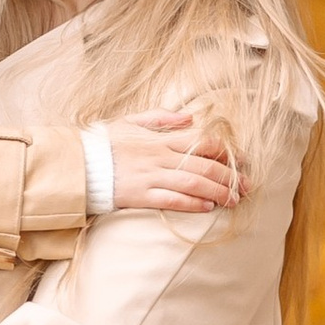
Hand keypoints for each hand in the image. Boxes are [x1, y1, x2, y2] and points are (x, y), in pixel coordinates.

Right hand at [105, 112, 243, 213]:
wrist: (77, 163)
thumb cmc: (103, 143)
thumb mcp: (131, 121)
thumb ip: (161, 118)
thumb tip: (190, 116)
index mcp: (160, 139)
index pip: (201, 141)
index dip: (225, 151)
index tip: (242, 160)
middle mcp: (159, 157)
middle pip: (203, 165)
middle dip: (230, 176)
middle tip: (247, 186)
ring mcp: (150, 177)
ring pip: (192, 184)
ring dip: (217, 192)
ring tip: (233, 200)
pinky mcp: (140, 196)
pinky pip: (171, 200)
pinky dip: (191, 204)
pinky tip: (207, 208)